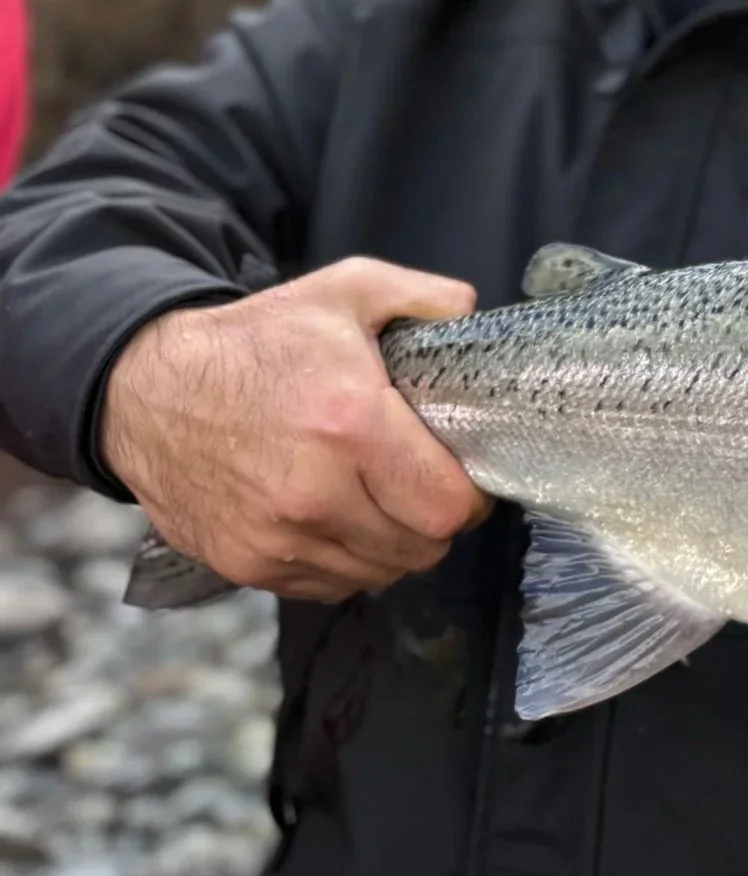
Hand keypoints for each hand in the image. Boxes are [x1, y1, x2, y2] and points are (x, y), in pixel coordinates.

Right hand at [101, 257, 490, 602]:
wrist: (146, 390)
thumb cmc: (254, 341)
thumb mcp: (344, 290)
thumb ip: (422, 295)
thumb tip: (471, 312)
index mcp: (351, 426)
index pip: (446, 505)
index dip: (470, 496)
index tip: (463, 475)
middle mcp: (314, 493)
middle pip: (421, 548)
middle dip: (436, 520)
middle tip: (426, 486)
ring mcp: (276, 537)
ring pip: (379, 573)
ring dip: (393, 544)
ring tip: (383, 500)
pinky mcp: (246, 564)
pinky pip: (330, 585)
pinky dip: (348, 561)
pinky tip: (340, 518)